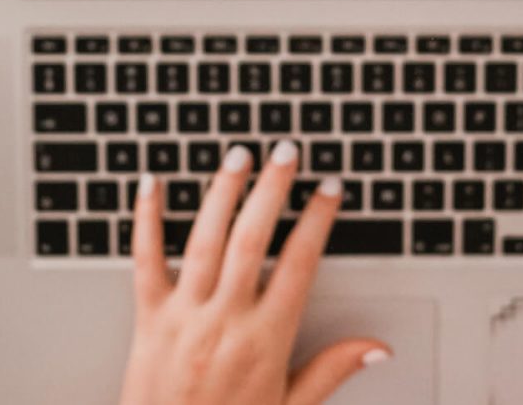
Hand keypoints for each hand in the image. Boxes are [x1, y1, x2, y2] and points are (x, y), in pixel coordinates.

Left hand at [119, 141, 389, 404]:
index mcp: (265, 341)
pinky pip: (145, 259)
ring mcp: (183, 316)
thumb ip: (332, 370)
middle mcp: (224, 321)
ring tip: (239, 156)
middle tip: (287, 152)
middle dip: (272, 190)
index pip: (299, 264)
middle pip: (252, 239)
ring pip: (205, 240)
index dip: (317, 221)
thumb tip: (377, 348)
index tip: (328, 190)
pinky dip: (146, 219)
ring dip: (223, 192)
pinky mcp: (146, 319)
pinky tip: (151, 183)